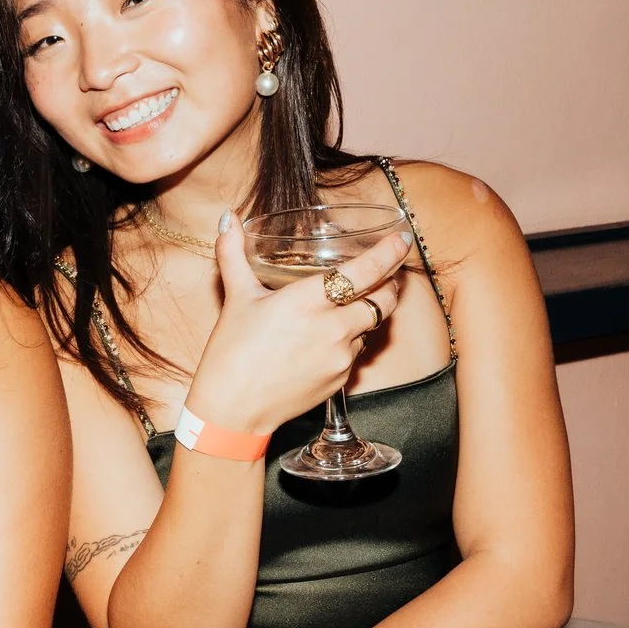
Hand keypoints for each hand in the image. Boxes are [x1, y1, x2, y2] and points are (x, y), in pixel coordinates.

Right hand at [182, 216, 409, 436]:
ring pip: (372, 327)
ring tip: (349, 306)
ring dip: (367, 313)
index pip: (366, 271)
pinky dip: (350, 340)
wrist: (233, 410)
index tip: (401, 240)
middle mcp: (333, 328)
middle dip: (390, 283)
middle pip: (385, 300)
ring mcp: (341, 357)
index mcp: (308, 300)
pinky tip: (327, 339)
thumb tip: (227, 218)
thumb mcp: (236, 297)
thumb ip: (233, 253)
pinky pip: (357, 353)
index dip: (389, 253)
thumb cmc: (231, 352)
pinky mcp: (341, 380)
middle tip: (385, 273)